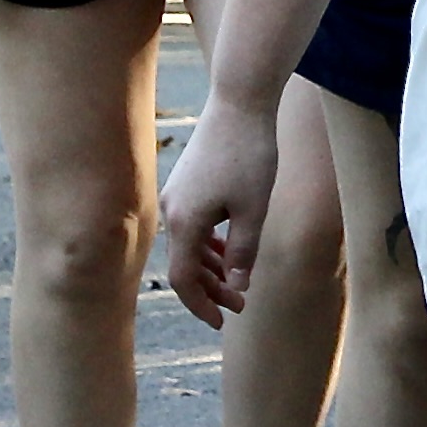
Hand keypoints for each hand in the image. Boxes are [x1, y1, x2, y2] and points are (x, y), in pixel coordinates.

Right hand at [157, 84, 285, 326]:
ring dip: (211, 268)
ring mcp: (176, 197)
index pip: (184, 279)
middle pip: (185, 265)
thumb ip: (243, 251)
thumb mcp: (254, 209)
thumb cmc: (250, 155)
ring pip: (189, 246)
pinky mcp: (186, 184)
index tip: (222, 322)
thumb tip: (237, 286)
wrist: (240, 103)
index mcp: (184, 222)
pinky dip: (208, 244)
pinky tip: (229, 251)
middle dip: (210, 290)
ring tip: (237, 284)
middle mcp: (172, 212)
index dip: (201, 305)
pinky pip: (193, 226)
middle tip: (240, 306)